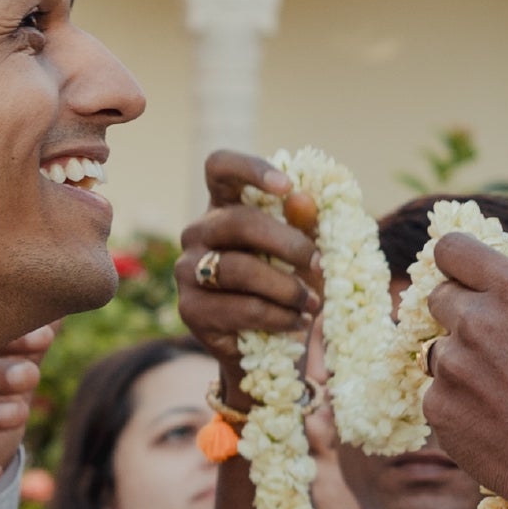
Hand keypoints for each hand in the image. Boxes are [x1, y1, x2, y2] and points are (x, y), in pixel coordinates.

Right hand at [175, 149, 321, 392]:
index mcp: (225, 205)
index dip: (250, 169)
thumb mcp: (305, 250)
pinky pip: (239, 307)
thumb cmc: (290, 281)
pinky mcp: (190, 308)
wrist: (271, 341)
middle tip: (319, 264)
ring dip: (286, 287)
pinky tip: (296, 321)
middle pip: (238, 221)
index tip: (287, 186)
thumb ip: (304, 223)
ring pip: (238, 268)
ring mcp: (187, 269)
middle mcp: (198, 232)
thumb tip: (303, 198)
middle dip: (287, 243)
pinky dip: (276, 315)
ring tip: (313, 303)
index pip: (220, 167)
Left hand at [419, 232, 507, 508]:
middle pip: (438, 295)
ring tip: (503, 389)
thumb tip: (493, 273)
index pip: (452, 248)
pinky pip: (437, 390)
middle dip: (460, 311)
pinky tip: (494, 418)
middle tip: (493, 342)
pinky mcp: (436, 406)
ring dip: (460, 360)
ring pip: (438, 347)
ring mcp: (452, 365)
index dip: (456, 259)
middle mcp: (477, 320)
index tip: (463, 272)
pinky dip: (459, 401)